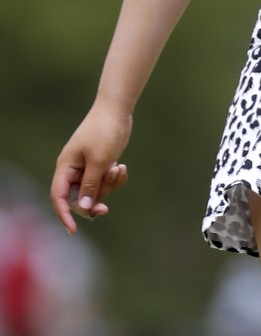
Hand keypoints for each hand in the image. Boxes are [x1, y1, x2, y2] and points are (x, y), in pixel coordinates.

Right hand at [50, 104, 131, 233]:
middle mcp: (75, 169)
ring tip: (119, 168)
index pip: (59, 196)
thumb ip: (90, 185)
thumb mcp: (98, 160)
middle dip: (93, 201)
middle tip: (105, 209)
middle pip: (79, 198)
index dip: (63, 214)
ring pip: (95, 190)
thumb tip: (83, 208)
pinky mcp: (101, 164)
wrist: (117, 110)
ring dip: (108, 185)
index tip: (73, 230)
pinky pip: (106, 182)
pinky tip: (123, 167)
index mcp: (66, 167)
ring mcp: (88, 167)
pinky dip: (115, 178)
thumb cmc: (104, 131)